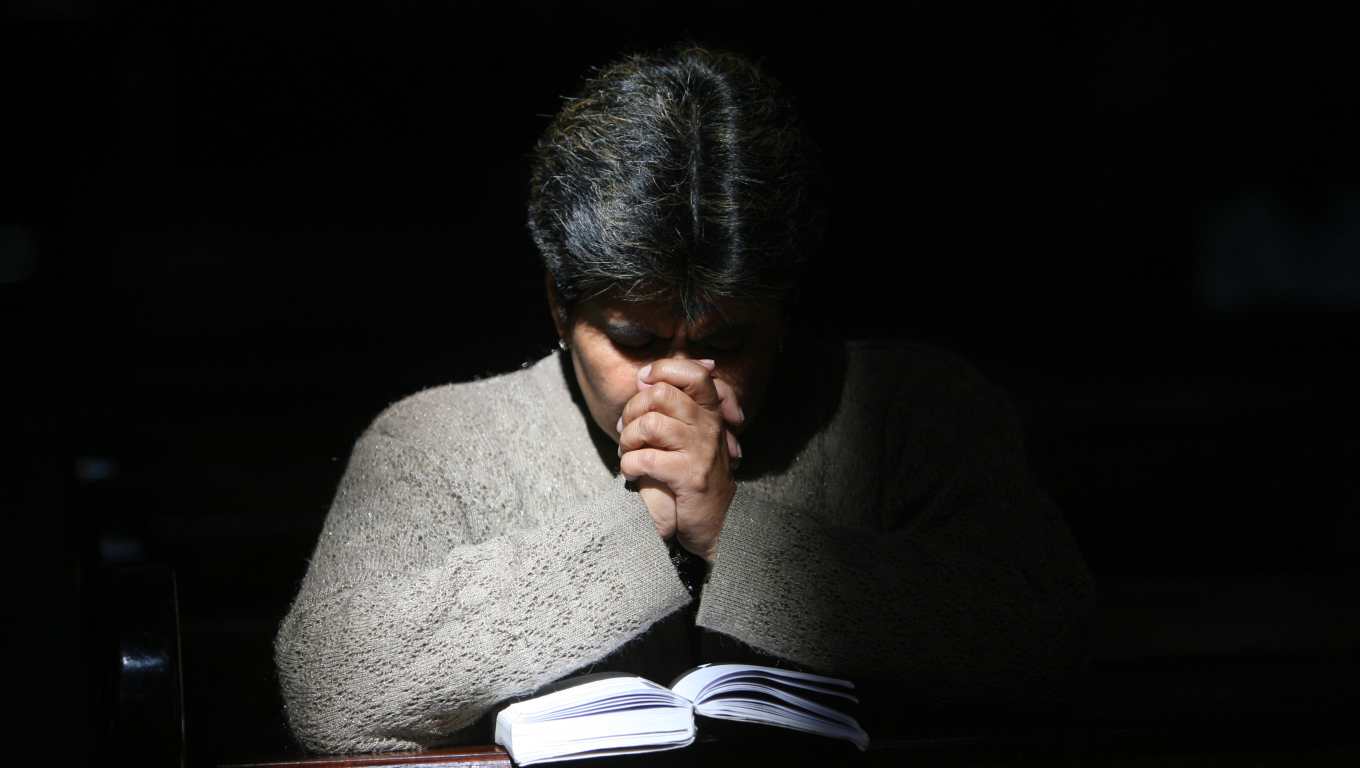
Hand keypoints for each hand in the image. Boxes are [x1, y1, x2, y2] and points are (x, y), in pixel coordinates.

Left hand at [618, 358, 743, 562]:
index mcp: (710, 410)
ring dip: (627, 440)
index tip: (644, 383)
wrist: (715, 521)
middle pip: (660, 395)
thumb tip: (642, 378)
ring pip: (649, 425)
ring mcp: (701, 450)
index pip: (693, 372)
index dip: (663, 370)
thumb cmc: (691, 472)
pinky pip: (645, 459)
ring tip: (629, 452)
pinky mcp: (690, 475)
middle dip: (632, 411)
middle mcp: (709, 425)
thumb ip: (668, 403)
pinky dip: (629, 465)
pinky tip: (633, 472)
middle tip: (628, 430)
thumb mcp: (685, 433)